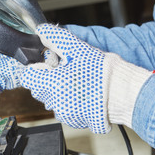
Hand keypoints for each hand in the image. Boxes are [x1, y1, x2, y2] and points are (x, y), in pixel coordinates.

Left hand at [20, 24, 152, 132]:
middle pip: (39, 88)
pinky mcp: (76, 121)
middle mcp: (56, 103)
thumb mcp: (77, 48)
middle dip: (47, 78)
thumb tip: (41, 32)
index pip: (28, 77)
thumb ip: (55, 39)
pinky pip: (65, 109)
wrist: (126, 93)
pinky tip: (83, 92)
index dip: (36, 67)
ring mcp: (66, 114)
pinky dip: (70, 100)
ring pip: (52, 99)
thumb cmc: (104, 73)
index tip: (46, 64)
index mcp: (52, 84)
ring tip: (77, 80)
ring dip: (58, 90)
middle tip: (65, 69)